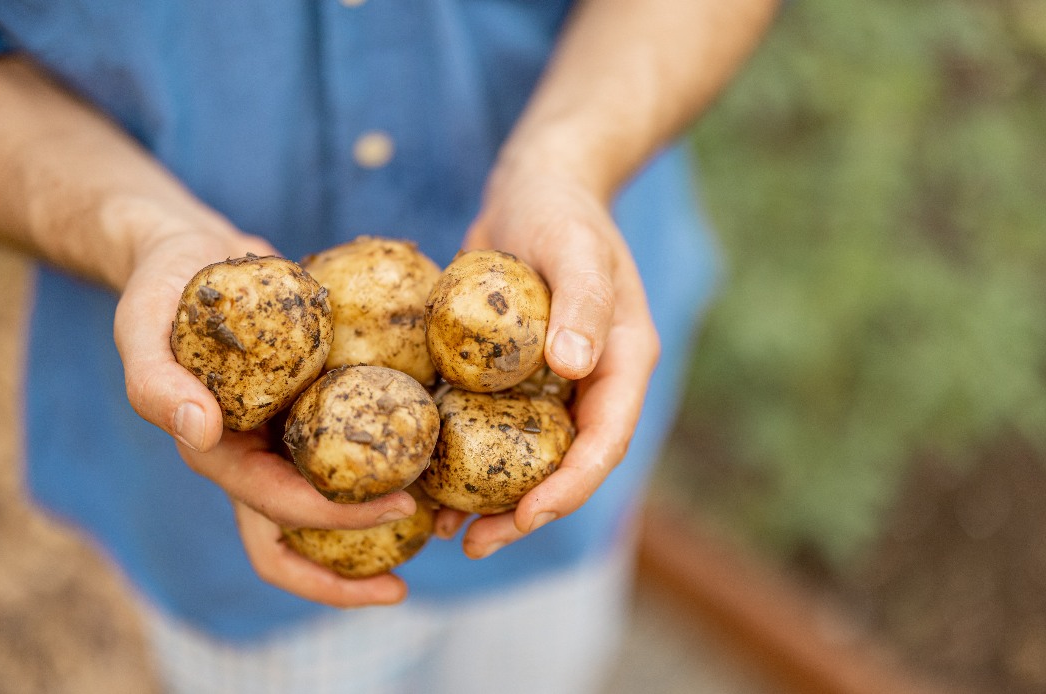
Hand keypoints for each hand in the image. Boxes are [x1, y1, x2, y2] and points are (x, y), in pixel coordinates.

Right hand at [112, 221, 413, 606]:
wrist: (191, 250)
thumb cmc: (161, 288)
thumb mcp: (141, 325)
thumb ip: (156, 383)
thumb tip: (200, 432)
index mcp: (221, 456)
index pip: (278, 513)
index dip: (336, 522)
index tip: (401, 509)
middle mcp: (259, 456)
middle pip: (306, 536)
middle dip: (361, 564)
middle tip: (437, 543)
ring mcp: (290, 432)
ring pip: (339, 494)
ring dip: (390, 513)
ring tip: (453, 509)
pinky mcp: (318, 399)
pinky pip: (357, 437)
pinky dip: (395, 446)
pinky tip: (443, 435)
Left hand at [434, 164, 660, 557]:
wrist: (534, 184)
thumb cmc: (559, 208)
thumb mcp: (573, 247)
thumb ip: (582, 302)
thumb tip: (574, 367)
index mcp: (621, 362)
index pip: (603, 441)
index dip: (569, 487)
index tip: (526, 517)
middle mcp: (590, 382)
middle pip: (566, 465)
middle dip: (525, 511)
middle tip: (474, 543)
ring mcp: (552, 383)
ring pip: (526, 457)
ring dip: (491, 496)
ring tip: (445, 528)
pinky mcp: (511, 375)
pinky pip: (491, 425)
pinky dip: (463, 455)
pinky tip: (424, 476)